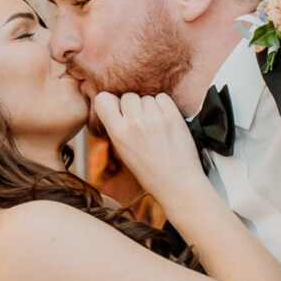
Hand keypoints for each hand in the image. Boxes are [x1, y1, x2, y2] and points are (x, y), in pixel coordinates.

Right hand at [90, 91, 199, 206]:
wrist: (177, 184)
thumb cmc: (150, 172)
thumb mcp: (123, 152)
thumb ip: (118, 128)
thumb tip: (118, 108)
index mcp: (118, 133)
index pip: (103, 100)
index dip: (111, 102)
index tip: (118, 110)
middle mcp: (134, 123)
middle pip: (128, 96)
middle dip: (133, 106)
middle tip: (141, 123)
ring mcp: (154, 119)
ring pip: (146, 97)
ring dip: (150, 107)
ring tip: (155, 126)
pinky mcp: (173, 116)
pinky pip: (162, 98)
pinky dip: (163, 106)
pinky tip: (165, 121)